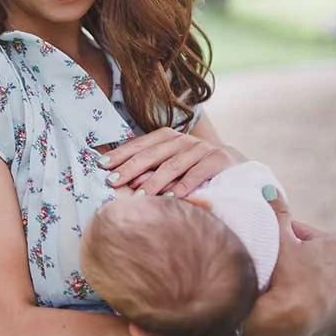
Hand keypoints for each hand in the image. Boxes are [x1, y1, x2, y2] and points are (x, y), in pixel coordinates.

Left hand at [100, 126, 243, 196]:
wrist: (233, 167)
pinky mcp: (218, 159)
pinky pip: (198, 173)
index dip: (120, 154)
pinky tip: (171, 198)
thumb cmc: (192, 168)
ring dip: (154, 182)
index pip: (140, 144)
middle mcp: (183, 140)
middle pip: (152, 154)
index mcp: (168, 137)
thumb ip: (148, 166)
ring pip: (173, 165)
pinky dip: (184, 186)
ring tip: (139, 197)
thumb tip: (115, 176)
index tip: (102, 165)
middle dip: (130, 168)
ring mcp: (201, 148)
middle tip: (113, 182)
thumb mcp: (170, 162)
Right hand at [243, 190, 335, 335]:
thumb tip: (270, 189)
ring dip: (323, 275)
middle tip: (284, 260)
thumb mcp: (277, 237)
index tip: (274, 239)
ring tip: (302, 279)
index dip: (288, 235)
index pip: (306, 233)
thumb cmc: (285, 274)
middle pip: (321, 255)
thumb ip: (276, 212)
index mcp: (332, 245)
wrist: (290, 317)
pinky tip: (327, 295)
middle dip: (305, 255)